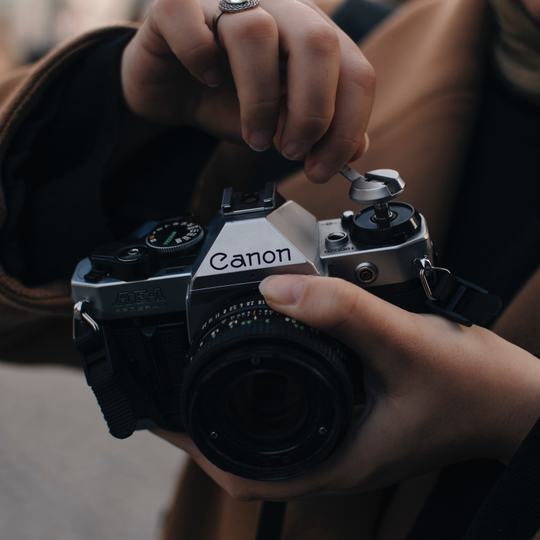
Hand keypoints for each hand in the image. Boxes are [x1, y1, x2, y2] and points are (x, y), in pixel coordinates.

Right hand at [121, 0, 373, 182]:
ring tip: (253, 136)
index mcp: (310, 35)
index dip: (346, 126)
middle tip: (292, 152)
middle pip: (318, 43)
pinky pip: (190, 22)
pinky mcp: (175, 7)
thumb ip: (319, 129)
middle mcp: (277, 8)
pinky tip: (206, 79)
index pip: (354, 71)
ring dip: (260, 100)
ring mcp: (226, 0)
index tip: (322, 169)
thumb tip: (355, 148)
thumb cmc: (229, 97)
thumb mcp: (282, 121)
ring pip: (257, 32)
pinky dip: (199, 57)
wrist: (172, 86)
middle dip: (312, 111)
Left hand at [154, 274, 539, 500]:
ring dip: (237, 407)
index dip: (198, 448)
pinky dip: (273, 392)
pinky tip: (269, 360)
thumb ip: (343, 313)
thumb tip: (276, 288)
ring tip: (207, 372)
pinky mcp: (355, 417)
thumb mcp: (405, 343)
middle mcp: (335, 453)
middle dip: (205, 426)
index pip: (246, 473)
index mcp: (338, 457)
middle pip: (249, 454)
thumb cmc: (473, 388)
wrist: (512, 400)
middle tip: (175, 387)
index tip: (166, 414)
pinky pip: (299, 411)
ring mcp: (344, 437)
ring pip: (272, 432)